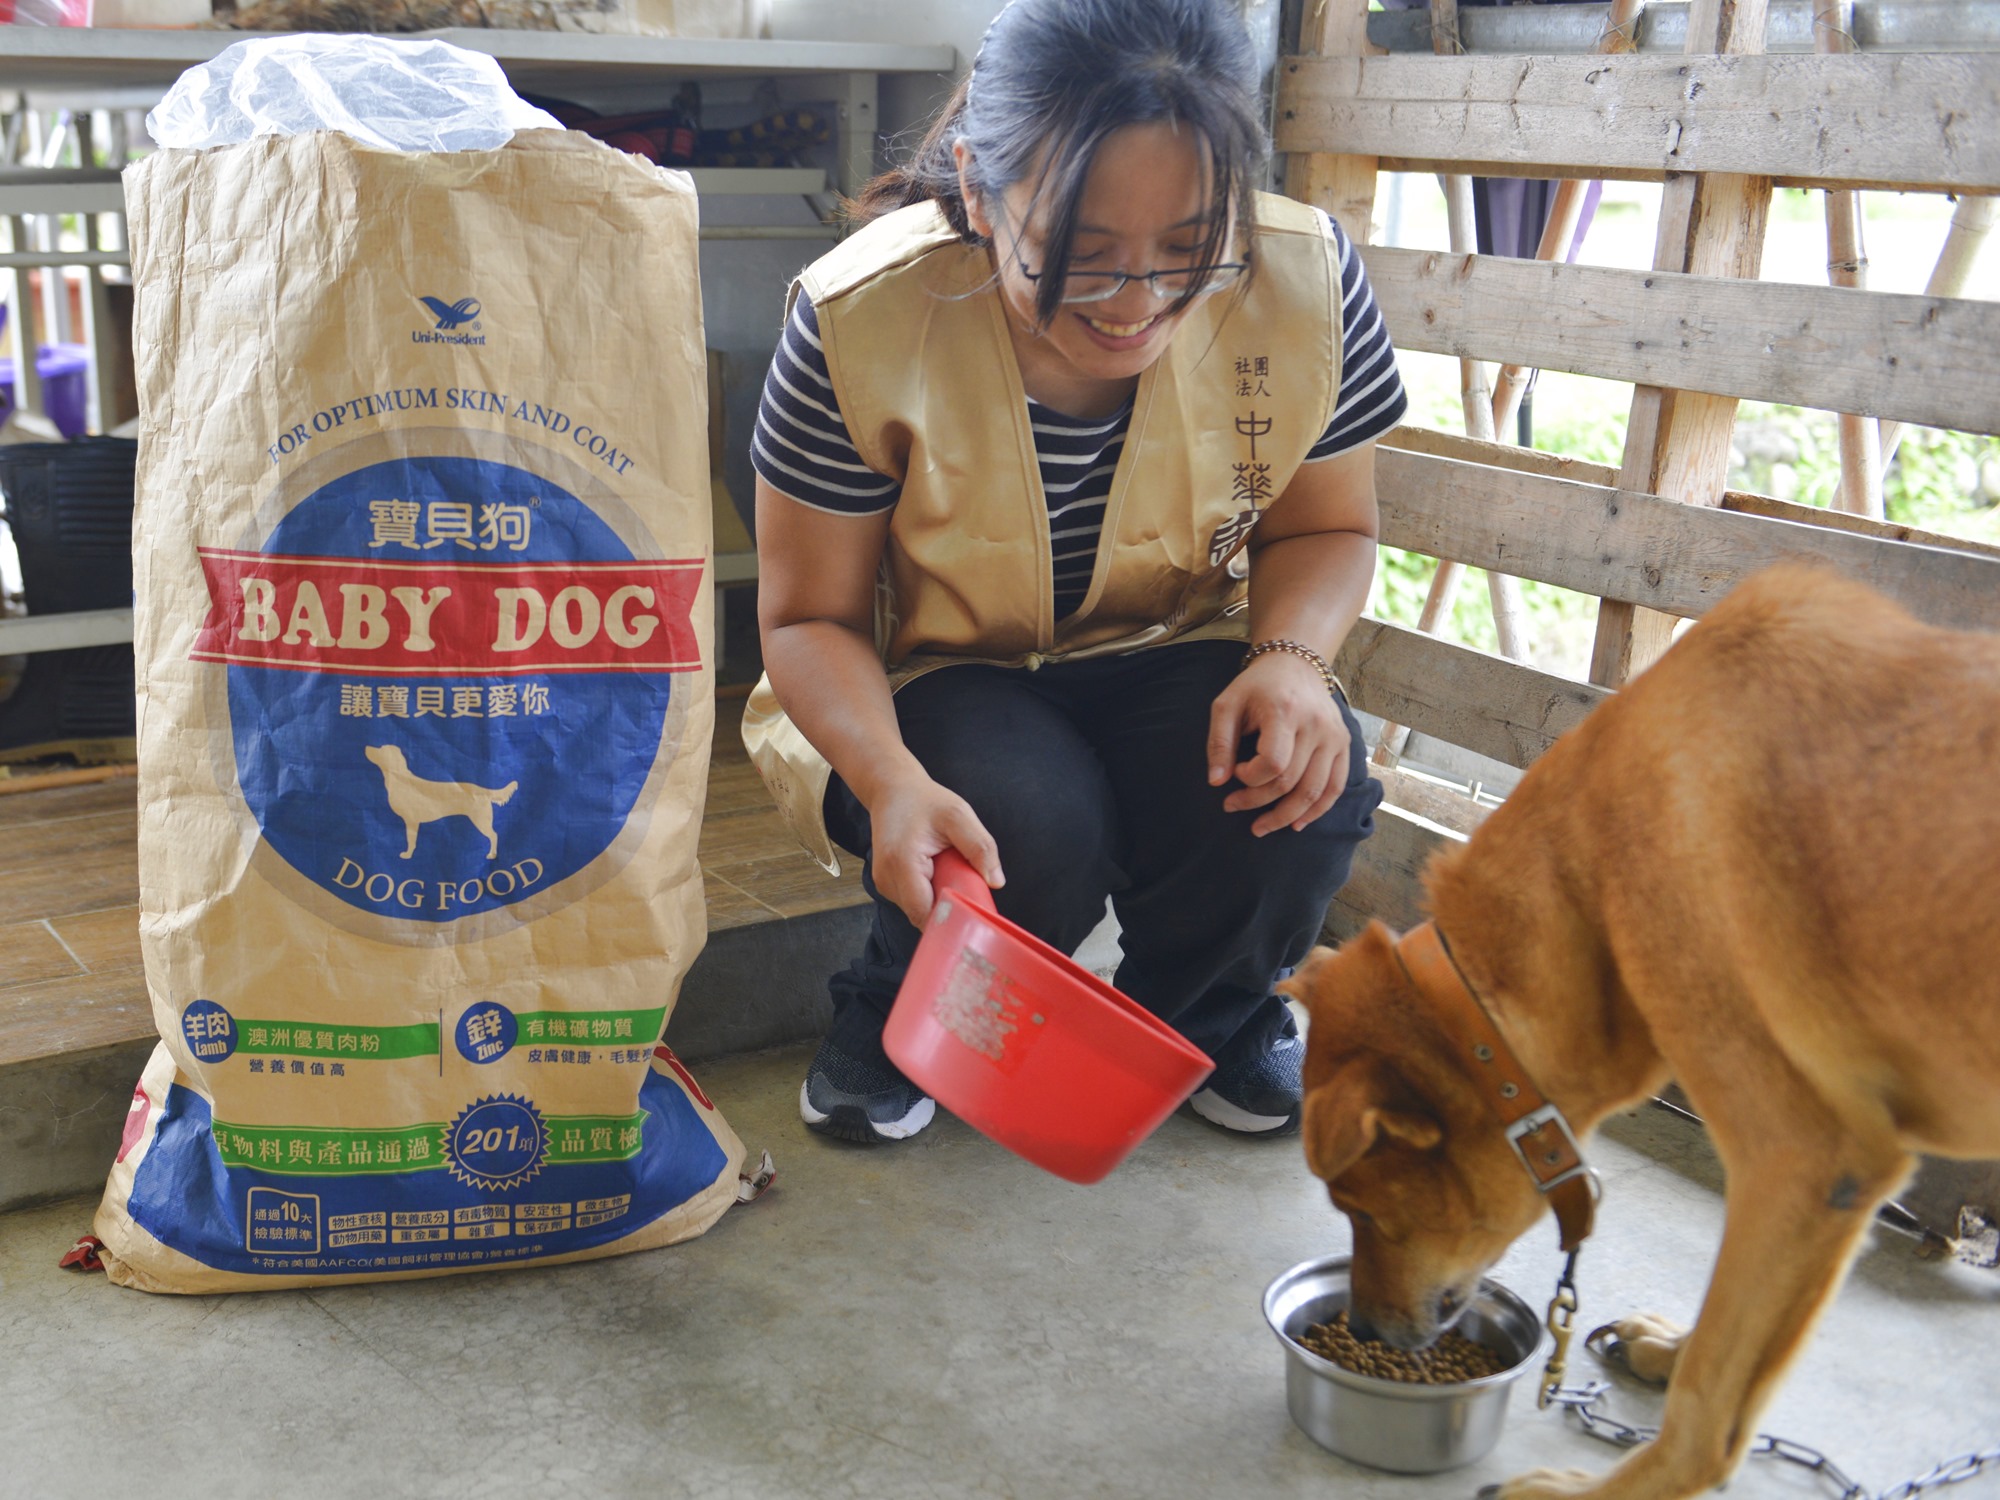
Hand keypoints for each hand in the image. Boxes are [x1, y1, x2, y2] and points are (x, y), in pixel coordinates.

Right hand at [865, 776, 1004, 927]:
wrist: (892, 790)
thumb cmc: (925, 801)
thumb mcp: (959, 815)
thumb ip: (980, 847)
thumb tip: (997, 882)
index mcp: (901, 863)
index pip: (924, 913)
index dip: (950, 916)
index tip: (972, 906)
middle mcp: (886, 879)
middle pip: (922, 915)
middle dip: (948, 906)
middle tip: (963, 880)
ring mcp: (883, 883)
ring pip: (917, 910)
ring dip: (938, 898)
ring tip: (946, 869)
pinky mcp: (885, 884)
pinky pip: (913, 901)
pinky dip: (928, 892)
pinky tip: (935, 871)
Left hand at [1206, 650, 1350, 835]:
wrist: (1295, 665)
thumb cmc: (1256, 687)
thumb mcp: (1227, 705)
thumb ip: (1219, 742)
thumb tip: (1216, 782)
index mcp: (1285, 711)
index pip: (1273, 763)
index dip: (1250, 778)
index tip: (1235, 772)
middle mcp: (1316, 725)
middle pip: (1290, 781)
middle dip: (1258, 802)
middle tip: (1232, 806)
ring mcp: (1334, 737)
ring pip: (1314, 791)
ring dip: (1286, 816)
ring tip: (1261, 827)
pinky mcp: (1343, 745)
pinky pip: (1335, 788)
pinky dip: (1316, 811)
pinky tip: (1296, 824)